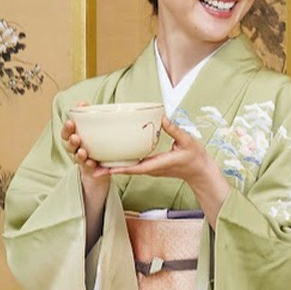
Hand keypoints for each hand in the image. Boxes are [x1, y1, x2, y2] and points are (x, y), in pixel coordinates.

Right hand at [62, 104, 110, 193]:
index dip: (67, 127)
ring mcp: (82, 160)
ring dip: (79, 154)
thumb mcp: (90, 130)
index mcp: (73, 138)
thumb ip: (87, 117)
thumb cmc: (93, 144)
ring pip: (77, 157)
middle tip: (75, 137)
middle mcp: (75, 149)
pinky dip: (91, 167)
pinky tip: (93, 164)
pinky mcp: (90, 170)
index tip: (70, 121)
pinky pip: (89, 169)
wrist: (99, 168)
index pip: (66, 132)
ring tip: (82, 152)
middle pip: (69, 145)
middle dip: (71, 140)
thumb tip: (82, 102)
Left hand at [107, 116, 230, 223]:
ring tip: (95, 161)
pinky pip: (133, 165)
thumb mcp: (187, 141)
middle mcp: (151, 169)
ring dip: (113, 166)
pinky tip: (114, 156)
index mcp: (157, 164)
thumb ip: (174, 130)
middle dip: (108, 169)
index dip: (118, 168)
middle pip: (126, 170)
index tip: (103, 168)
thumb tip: (162, 117)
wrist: (201, 172)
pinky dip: (122, 163)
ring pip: (128, 168)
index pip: (134, 168)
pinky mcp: (151, 167)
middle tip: (90, 164)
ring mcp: (150, 169)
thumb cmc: (195, 158)